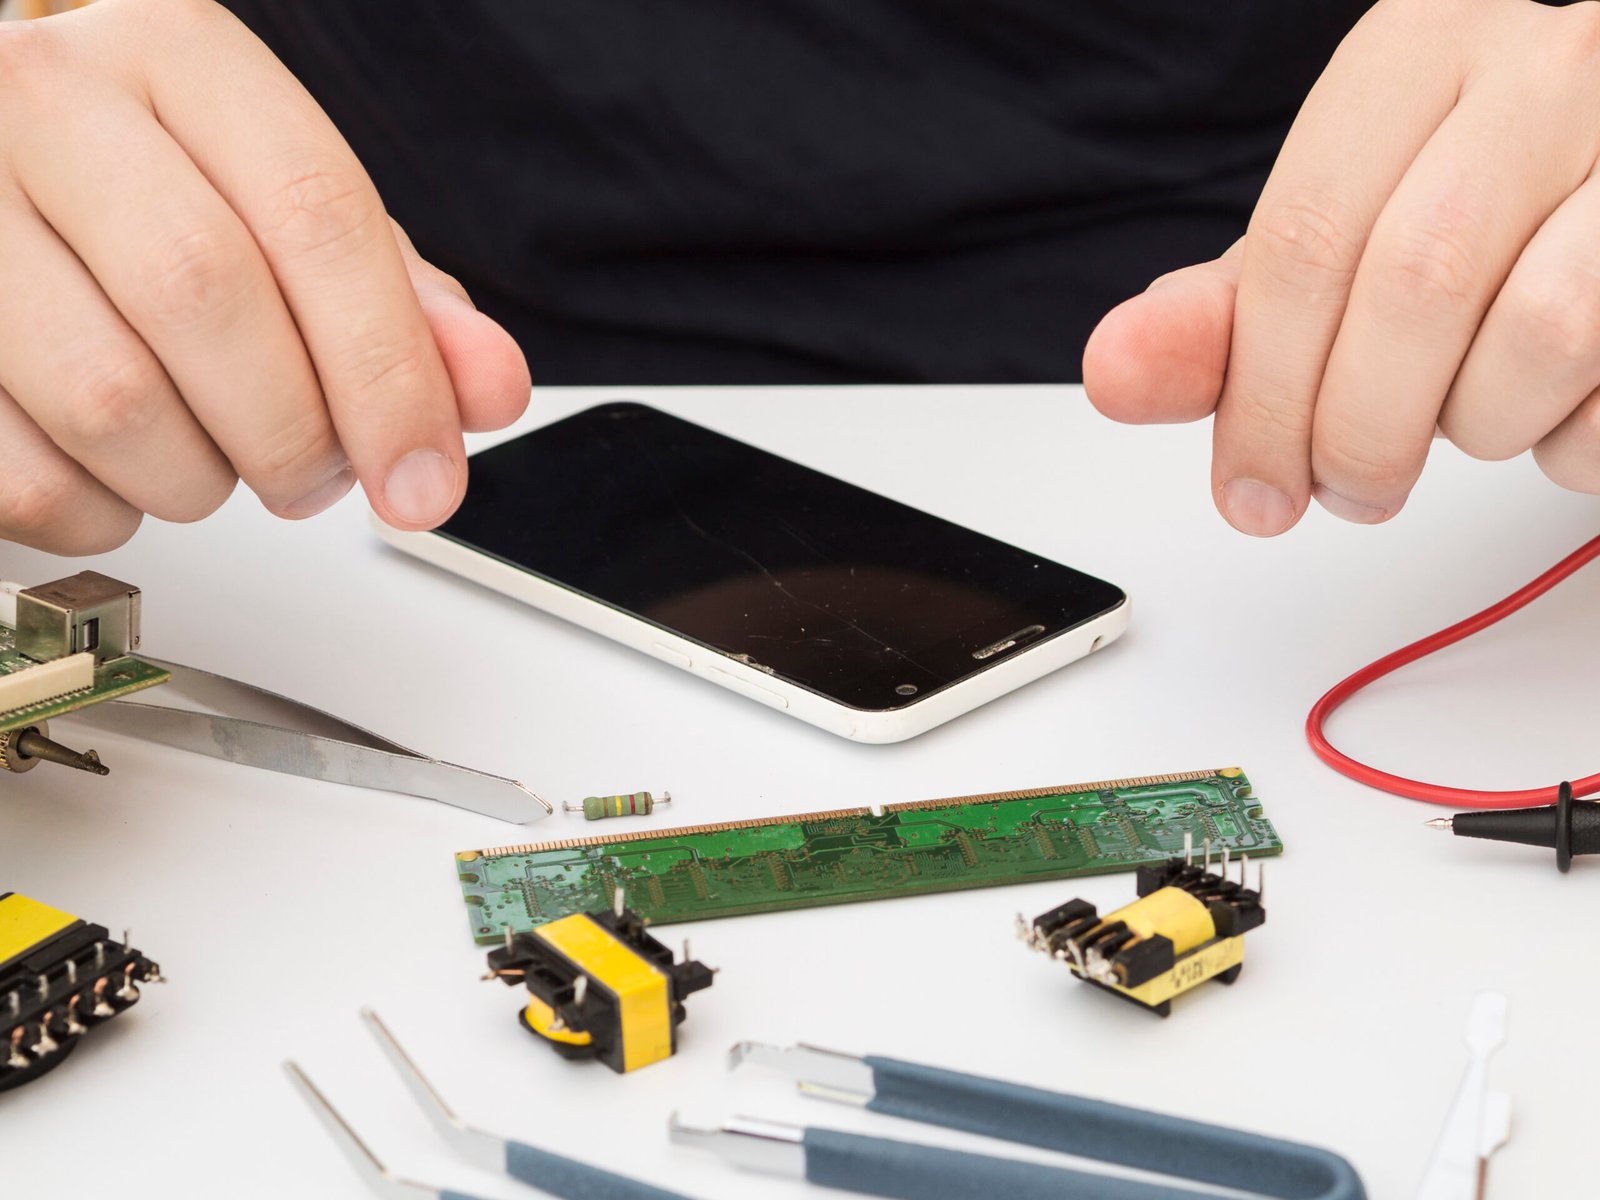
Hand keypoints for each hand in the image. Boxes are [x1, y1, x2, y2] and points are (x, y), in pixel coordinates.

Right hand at [0, 0, 529, 553]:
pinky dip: (102, 511)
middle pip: (207, 298)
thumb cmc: (159, 203)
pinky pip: (27, 475)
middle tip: (314, 473)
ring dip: (195, 478)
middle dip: (294, 432)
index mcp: (176, 55)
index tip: (425, 476)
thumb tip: (488, 384)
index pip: (316, 216)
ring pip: (108, 399)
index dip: (390, 374)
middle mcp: (47, 100)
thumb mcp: (293, 220)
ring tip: (213, 456)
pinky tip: (124, 469)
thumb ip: (398, 300)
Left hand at [1084, 0, 1599, 534]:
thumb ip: (1226, 316)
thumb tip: (1114, 370)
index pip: (1302, 238)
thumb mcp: (1336, 244)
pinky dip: (1574, 438)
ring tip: (1466, 420)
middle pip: (1413, 285)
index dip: (1261, 395)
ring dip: (1481, 427)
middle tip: (1346, 487)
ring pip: (1539, 332)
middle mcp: (1545, 63)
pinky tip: (1555, 404)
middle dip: (1358, 430)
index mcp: (1418, 50)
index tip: (1251, 488)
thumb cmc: (1475, 218)